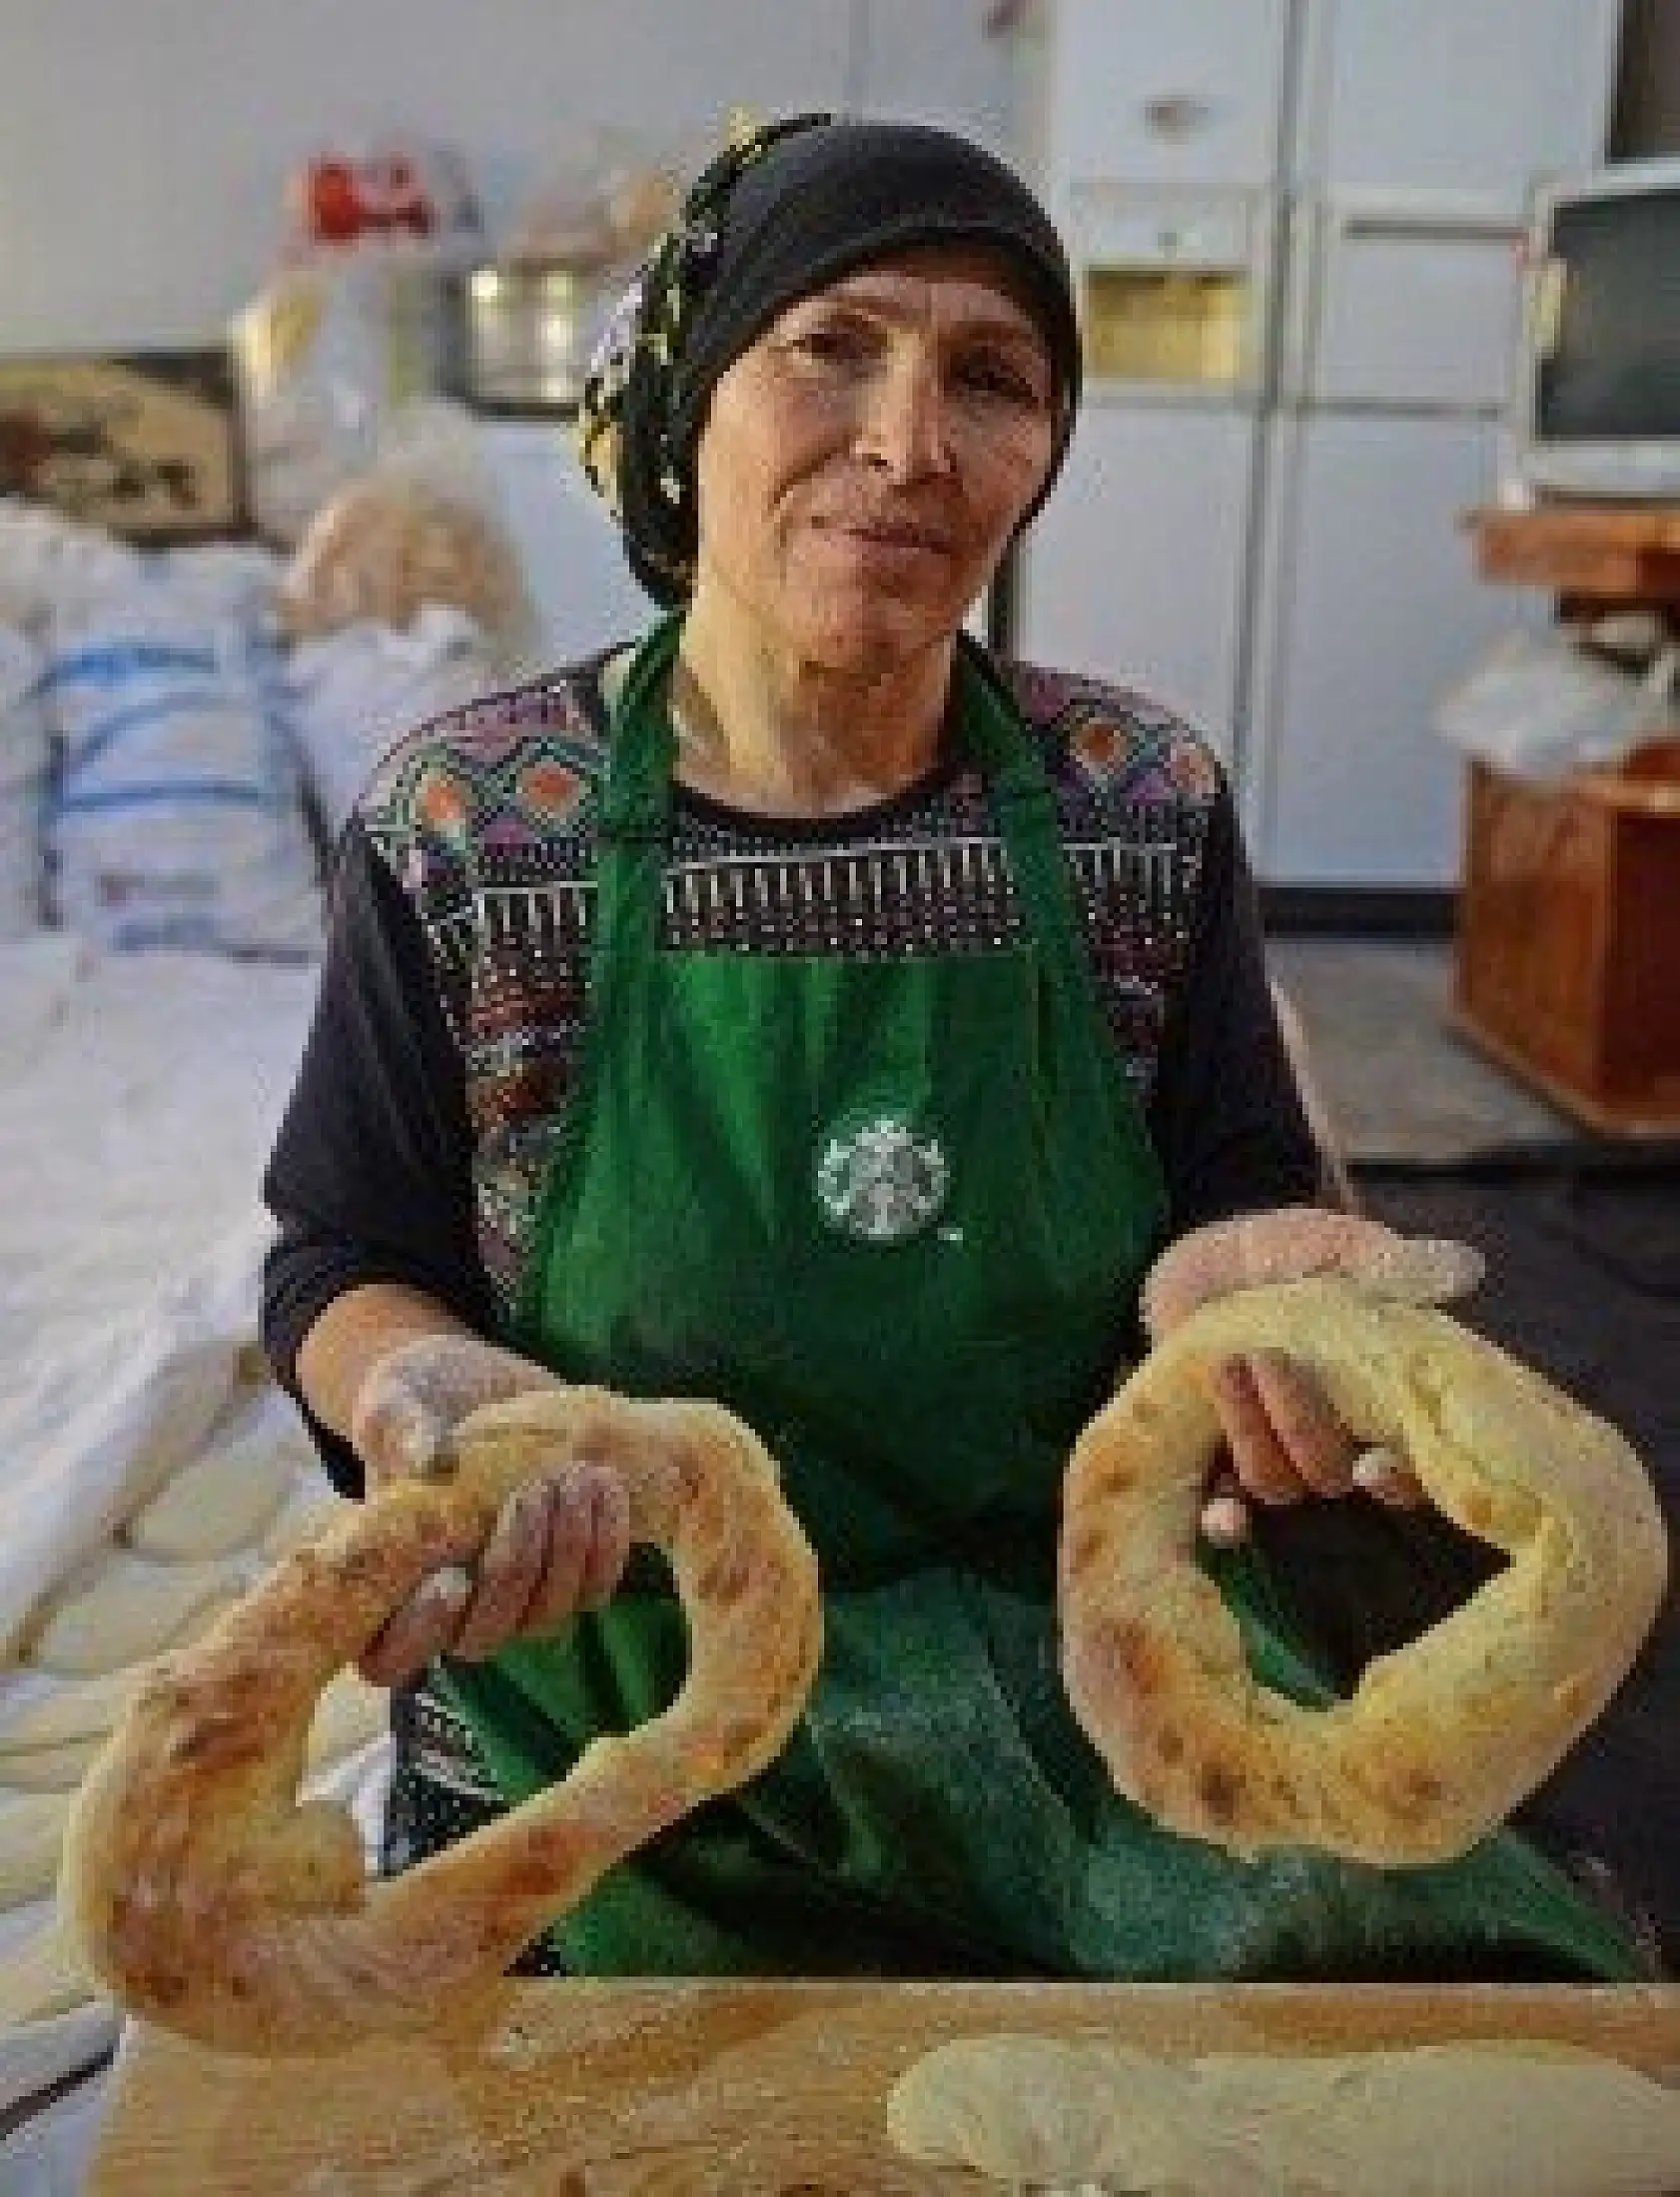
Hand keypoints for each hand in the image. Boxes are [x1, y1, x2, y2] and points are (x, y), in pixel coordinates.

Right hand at [348, 1334, 632, 1687]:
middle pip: (480, 1638)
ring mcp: (511, 1599)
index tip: (453, 1577)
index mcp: (383, 1586)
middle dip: (512, 1572)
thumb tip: (429, 1461)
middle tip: (531, 1497)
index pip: (388, 1655)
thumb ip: (399, 1430)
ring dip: (566, 1554)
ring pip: (544, 1617)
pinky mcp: (562, 1574)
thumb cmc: (416, 1398)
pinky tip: (607, 1485)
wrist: (477, 1384)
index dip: (420, 1630)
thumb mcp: (395, 1401)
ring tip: (574, 1480)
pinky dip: (607, 1544)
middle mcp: (448, 1610)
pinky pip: (592, 1590)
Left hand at [1139, 1209, 1485, 1547]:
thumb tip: (1466, 1267)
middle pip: (1332, 1474)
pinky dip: (1225, 1519)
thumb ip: (1386, 1262)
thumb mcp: (1328, 1247)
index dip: (1401, 1478)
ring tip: (1227, 1364)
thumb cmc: (1278, 1255)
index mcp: (1376, 1398)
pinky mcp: (1220, 1459)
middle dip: (1300, 1425)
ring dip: (1250, 1432)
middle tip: (1270, 1358)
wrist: (1198, 1261)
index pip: (1411, 1464)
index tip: (1376, 1463)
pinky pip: (1228, 1513)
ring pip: (1276, 1482)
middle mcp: (1333, 1438)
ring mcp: (1275, 1450)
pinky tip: (1223, 1512)